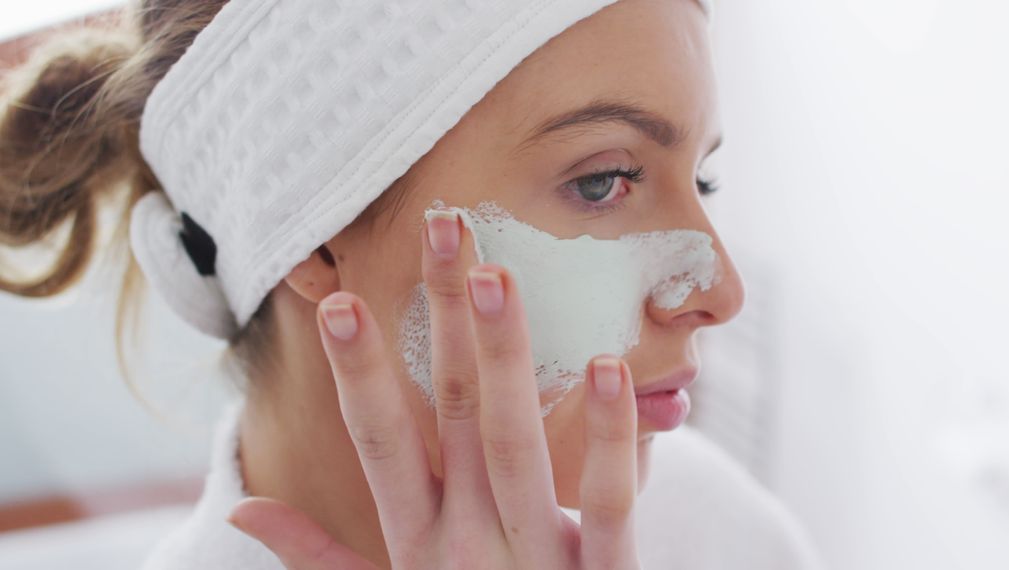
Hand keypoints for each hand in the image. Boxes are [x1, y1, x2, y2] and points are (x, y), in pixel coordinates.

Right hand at [227, 209, 641, 568]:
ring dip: (501, 357)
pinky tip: (609, 366)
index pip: (378, 443)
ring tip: (495, 272)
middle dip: (442, 320)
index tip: (340, 299)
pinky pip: (609, 504)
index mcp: (419, 542)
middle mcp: (469, 542)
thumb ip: (318, 556)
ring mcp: (537, 560)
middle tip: (442, 226)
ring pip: (514, 443)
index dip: (358, 372)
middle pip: (450, 414)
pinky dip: (607, 438)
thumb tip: (242, 508)